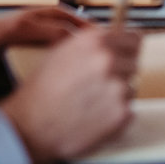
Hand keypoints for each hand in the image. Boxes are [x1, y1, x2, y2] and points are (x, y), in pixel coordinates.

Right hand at [1, 25, 140, 163]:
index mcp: (95, 41)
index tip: (125, 54)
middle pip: (135, 62)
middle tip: (98, 84)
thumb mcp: (62, 51)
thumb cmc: (41, 91)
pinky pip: (129, 110)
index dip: (128, 47)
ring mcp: (117, 88)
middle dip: (121, 72)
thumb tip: (115, 37)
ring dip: (118, 94)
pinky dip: (116, 115)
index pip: (134, 37)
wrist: (30, 127)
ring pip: (131, 87)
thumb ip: (92, 42)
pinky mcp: (121, 114)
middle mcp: (108, 61)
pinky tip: (95, 115)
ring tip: (92, 101)